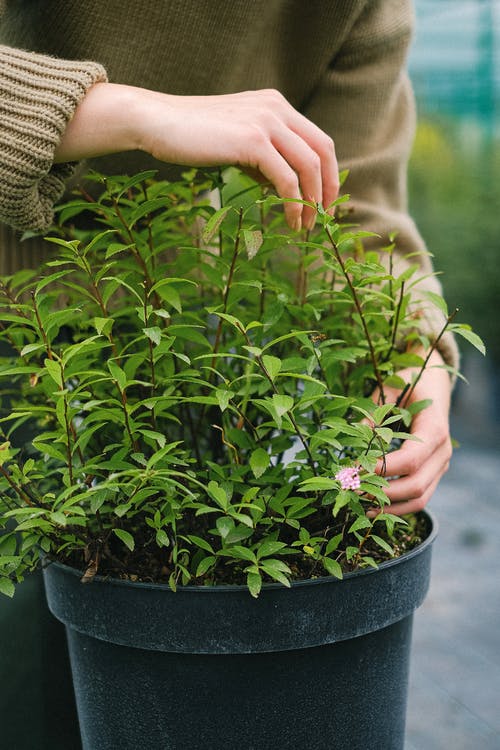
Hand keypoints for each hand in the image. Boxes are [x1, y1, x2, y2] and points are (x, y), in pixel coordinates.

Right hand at [55, 83, 338, 231]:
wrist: (157, 121)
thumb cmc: (191, 135)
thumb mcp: (235, 142)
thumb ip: (262, 158)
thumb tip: (281, 186)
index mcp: (275, 105)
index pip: (318, 140)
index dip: (328, 173)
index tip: (324, 201)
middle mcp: (276, 109)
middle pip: (323, 151)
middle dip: (328, 188)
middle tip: (323, 218)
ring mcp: (266, 122)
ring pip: (309, 165)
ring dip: (313, 200)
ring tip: (306, 226)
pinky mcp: (252, 141)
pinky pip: (286, 178)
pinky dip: (295, 203)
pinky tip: (291, 221)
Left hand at [370, 350, 452, 515]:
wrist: (434, 382)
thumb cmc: (411, 381)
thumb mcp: (391, 388)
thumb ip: (375, 413)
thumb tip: (357, 438)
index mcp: (435, 429)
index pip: (410, 459)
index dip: (383, 468)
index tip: (355, 468)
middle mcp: (443, 451)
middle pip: (416, 485)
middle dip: (382, 492)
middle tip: (352, 489)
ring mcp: (441, 465)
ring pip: (420, 498)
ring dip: (390, 506)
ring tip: (361, 506)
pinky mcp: (434, 473)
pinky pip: (420, 497)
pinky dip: (398, 506)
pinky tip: (374, 506)